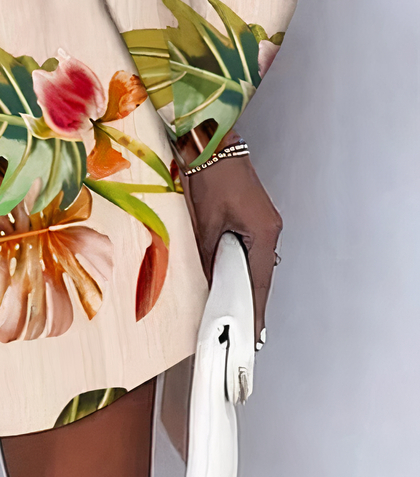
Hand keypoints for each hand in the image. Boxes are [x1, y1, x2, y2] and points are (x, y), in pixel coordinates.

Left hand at [180, 148, 281, 343]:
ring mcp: (265, 220)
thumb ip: (210, 254)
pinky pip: (252, 246)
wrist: (211, 142)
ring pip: (256, 260)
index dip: (256, 309)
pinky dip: (243, 262)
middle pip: (262, 272)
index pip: (260, 281)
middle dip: (253, 299)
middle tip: (245, 328)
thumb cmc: (210, 175)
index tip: (255, 333)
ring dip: (247, 280)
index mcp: (263, 232)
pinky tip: (232, 275)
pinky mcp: (256, 214)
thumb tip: (213, 280)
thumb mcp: (206, 220)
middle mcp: (270, 228)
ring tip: (238, 308)